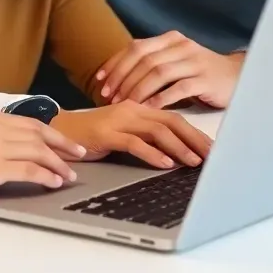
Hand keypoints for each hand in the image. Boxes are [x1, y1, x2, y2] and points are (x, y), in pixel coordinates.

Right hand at [0, 106, 86, 207]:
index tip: (66, 142)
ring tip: (70, 175)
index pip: (28, 121)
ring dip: (58, 164)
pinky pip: (29, 171)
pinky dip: (46, 176)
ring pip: (38, 152)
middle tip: (80, 155)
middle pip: (38, 134)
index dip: (52, 133)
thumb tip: (10, 144)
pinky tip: (54, 182)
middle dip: (63, 146)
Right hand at [51, 100, 211, 165]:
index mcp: (139, 108)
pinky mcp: (107, 133)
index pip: (174, 117)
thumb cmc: (92, 135)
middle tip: (214, 156)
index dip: (196, 132)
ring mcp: (119, 120)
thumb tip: (174, 153)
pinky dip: (152, 154)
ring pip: (157, 131)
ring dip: (179, 147)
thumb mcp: (124, 133)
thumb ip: (146, 137)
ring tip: (195, 161)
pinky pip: (135, 143)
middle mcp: (132, 110)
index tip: (213, 148)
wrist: (59, 130)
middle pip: (172, 121)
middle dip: (195, 139)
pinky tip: (165, 164)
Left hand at [95, 31, 244, 109]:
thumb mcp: (176, 62)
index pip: (135, 48)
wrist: (239, 77)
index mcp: (170, 39)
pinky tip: (147, 109)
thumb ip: (152, 64)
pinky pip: (177, 88)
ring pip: (158, 73)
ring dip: (137, 89)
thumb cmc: (200, 73)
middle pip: (143, 59)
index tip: (99, 81)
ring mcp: (194, 61)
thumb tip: (117, 76)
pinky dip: (159, 99)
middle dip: (122, 78)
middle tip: (109, 96)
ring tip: (124, 104)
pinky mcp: (205, 79)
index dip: (115, 64)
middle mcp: (181, 46)